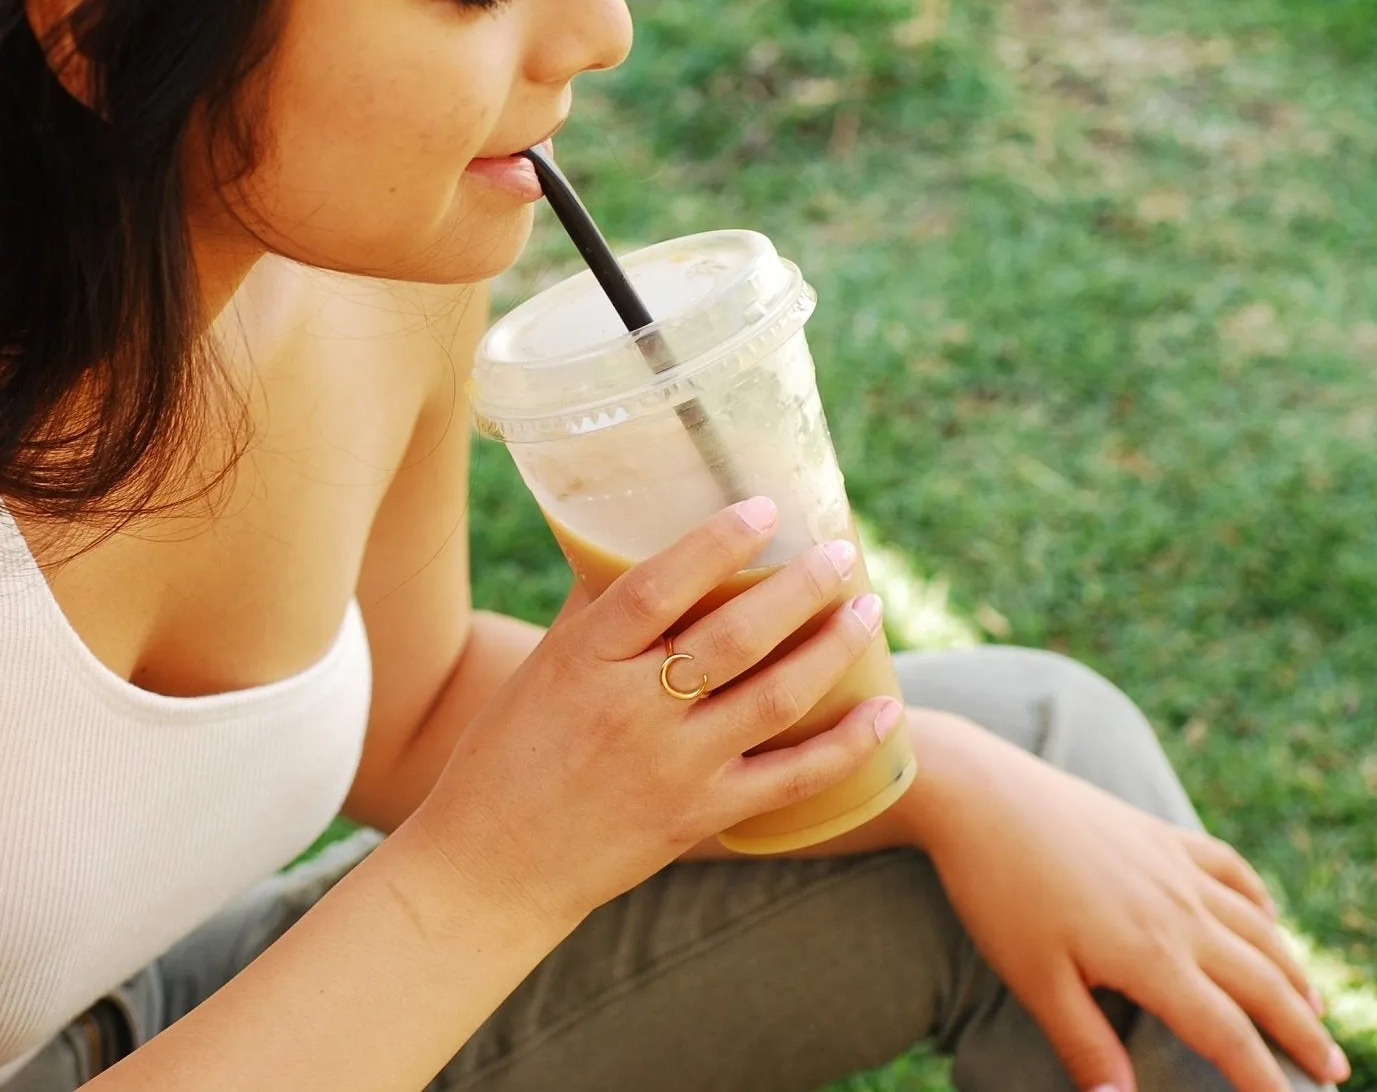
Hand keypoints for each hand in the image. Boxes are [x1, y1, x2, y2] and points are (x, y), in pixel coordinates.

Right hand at [405, 497, 899, 930]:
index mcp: (583, 661)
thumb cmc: (506, 753)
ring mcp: (671, 767)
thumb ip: (597, 611)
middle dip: (801, 587)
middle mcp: (631, 710)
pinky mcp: (699, 815)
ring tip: (867, 607)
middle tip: (844, 553)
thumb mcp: (542, 668)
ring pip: (773, 697)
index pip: (659, 585)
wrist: (492, 866)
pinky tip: (884, 709)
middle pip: (735, 636)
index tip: (767, 509)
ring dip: (831, 647)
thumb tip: (641, 540)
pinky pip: (791, 778)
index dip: (717, 543)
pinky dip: (846, 744)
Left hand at [915, 722, 1346, 1091]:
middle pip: (1264, 983)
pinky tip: (1267, 916)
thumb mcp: (1035, 981)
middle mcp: (1182, 911)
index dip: (1265, 1081)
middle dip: (1304, 1032)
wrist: (977, 792)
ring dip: (1293, 971)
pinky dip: (1258, 900)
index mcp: (1153, 957)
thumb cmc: (997, 892)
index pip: (1229, 1035)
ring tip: (1315, 1008)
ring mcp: (1174, 866)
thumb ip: (1087, 1046)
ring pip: (1257, 927)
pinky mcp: (1156, 833)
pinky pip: (1229, 867)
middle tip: (1334, 1070)